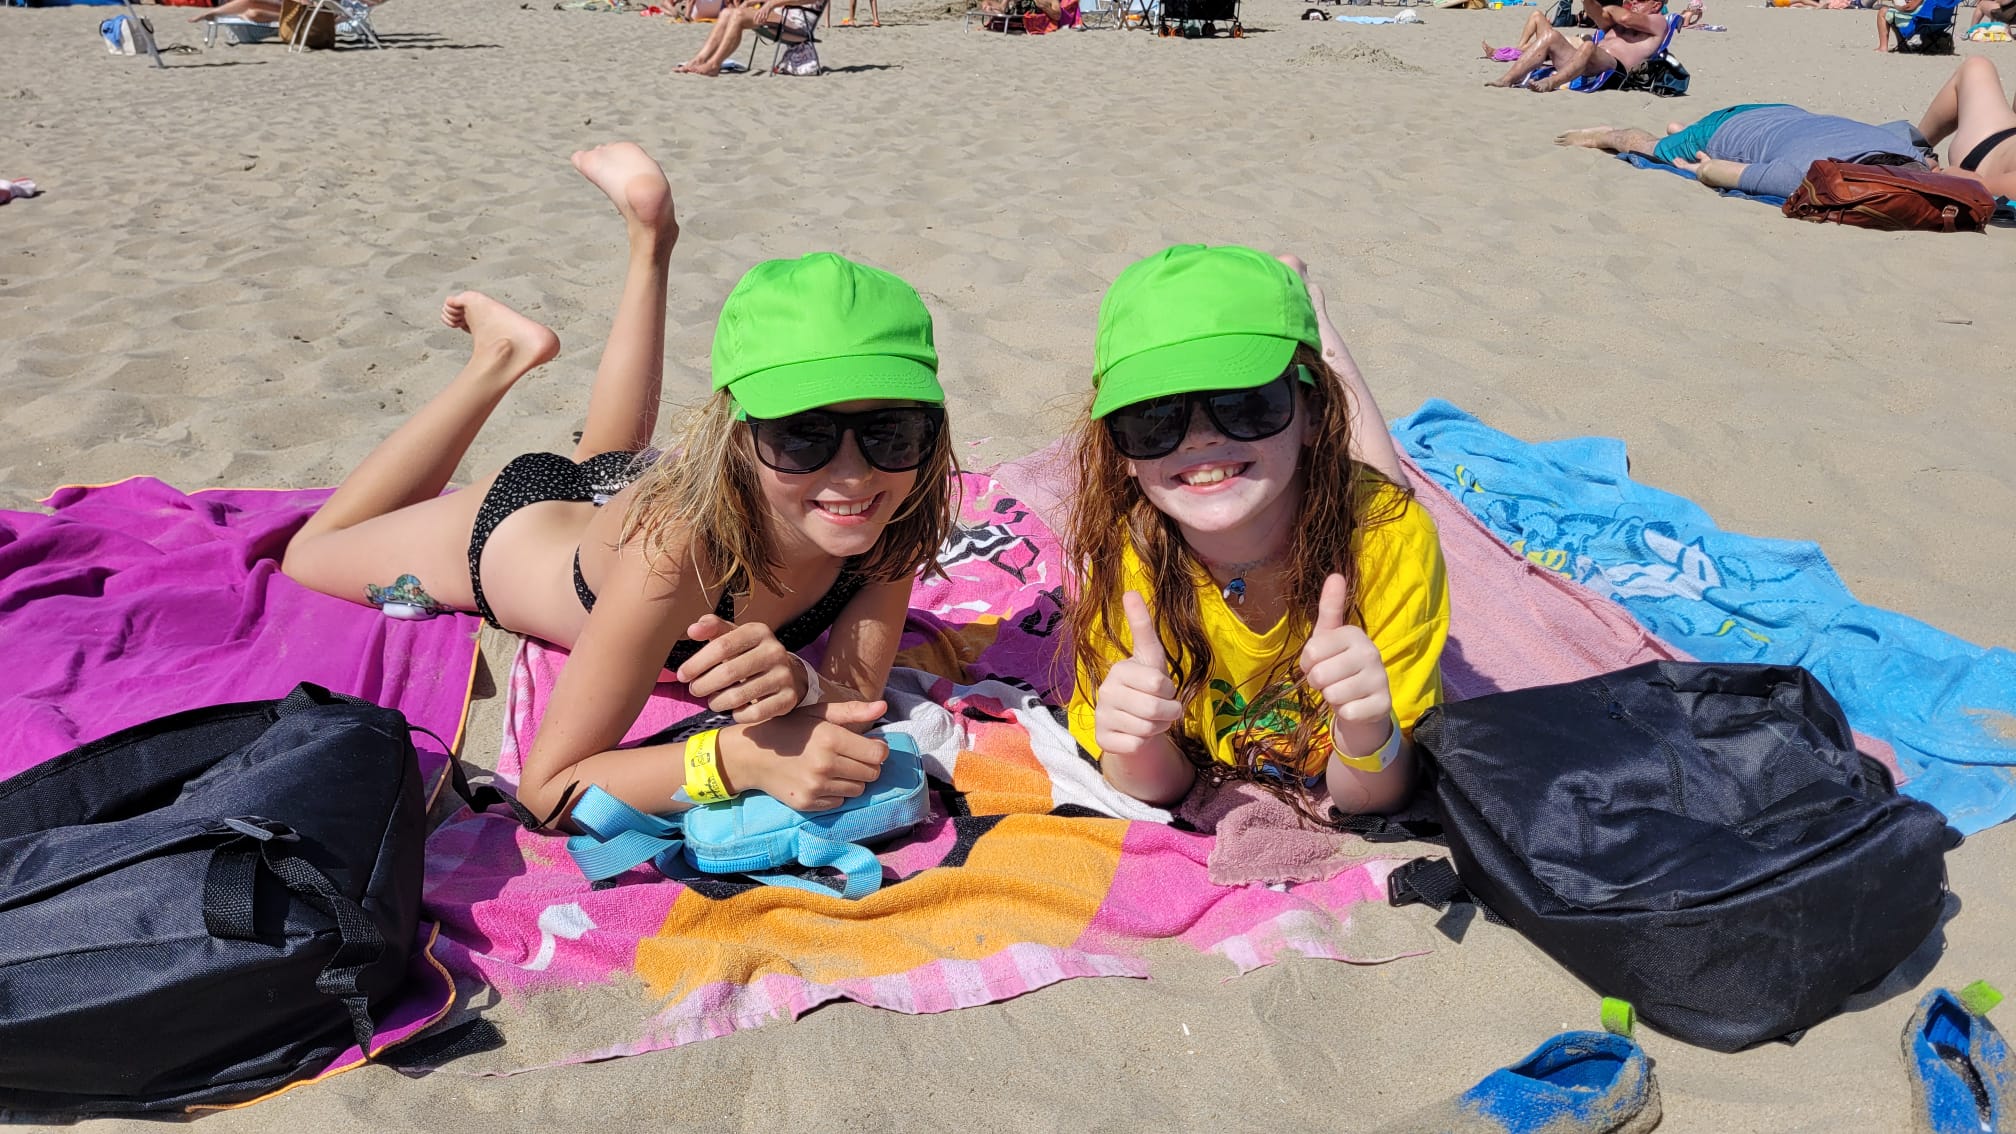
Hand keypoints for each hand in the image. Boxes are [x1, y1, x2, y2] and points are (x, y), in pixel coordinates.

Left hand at [675, 615, 806, 723]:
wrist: (788, 673)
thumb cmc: (749, 654)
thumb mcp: (733, 636)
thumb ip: (712, 628)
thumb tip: (692, 630)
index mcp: (759, 631)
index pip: (721, 646)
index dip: (696, 663)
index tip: (682, 675)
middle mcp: (775, 651)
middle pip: (728, 672)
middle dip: (703, 684)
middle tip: (694, 690)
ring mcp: (784, 675)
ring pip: (739, 696)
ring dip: (717, 702)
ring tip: (712, 701)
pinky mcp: (789, 698)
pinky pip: (755, 713)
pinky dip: (738, 714)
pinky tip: (734, 710)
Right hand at [724, 699, 887, 811]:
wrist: (750, 755)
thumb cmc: (788, 729)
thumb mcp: (817, 713)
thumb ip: (852, 711)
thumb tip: (884, 708)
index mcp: (830, 738)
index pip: (878, 754)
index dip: (878, 749)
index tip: (869, 744)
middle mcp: (825, 764)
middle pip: (872, 773)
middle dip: (867, 764)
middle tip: (850, 755)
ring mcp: (816, 786)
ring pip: (858, 789)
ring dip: (853, 779)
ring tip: (835, 766)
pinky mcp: (808, 803)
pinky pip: (839, 801)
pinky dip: (836, 791)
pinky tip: (821, 779)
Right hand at [1092, 592, 1184, 756]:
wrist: (1134, 721)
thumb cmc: (1146, 686)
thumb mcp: (1151, 656)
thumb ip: (1142, 625)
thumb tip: (1130, 591)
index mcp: (1120, 670)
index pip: (1159, 683)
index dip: (1169, 690)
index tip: (1161, 687)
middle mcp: (1105, 691)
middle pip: (1154, 708)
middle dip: (1169, 712)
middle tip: (1164, 709)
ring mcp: (1101, 716)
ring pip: (1147, 729)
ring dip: (1158, 728)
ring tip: (1151, 721)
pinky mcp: (1102, 739)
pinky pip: (1136, 745)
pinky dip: (1144, 743)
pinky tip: (1137, 735)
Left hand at [1298, 574, 1394, 755]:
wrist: (1364, 702)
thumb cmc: (1339, 665)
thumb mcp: (1329, 637)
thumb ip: (1330, 607)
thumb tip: (1335, 574)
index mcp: (1354, 633)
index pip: (1310, 653)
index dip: (1307, 665)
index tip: (1319, 664)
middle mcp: (1371, 652)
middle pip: (1320, 675)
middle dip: (1318, 683)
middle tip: (1331, 681)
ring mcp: (1380, 678)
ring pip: (1333, 694)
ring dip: (1332, 698)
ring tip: (1342, 692)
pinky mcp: (1384, 703)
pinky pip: (1347, 712)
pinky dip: (1345, 713)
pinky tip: (1354, 706)